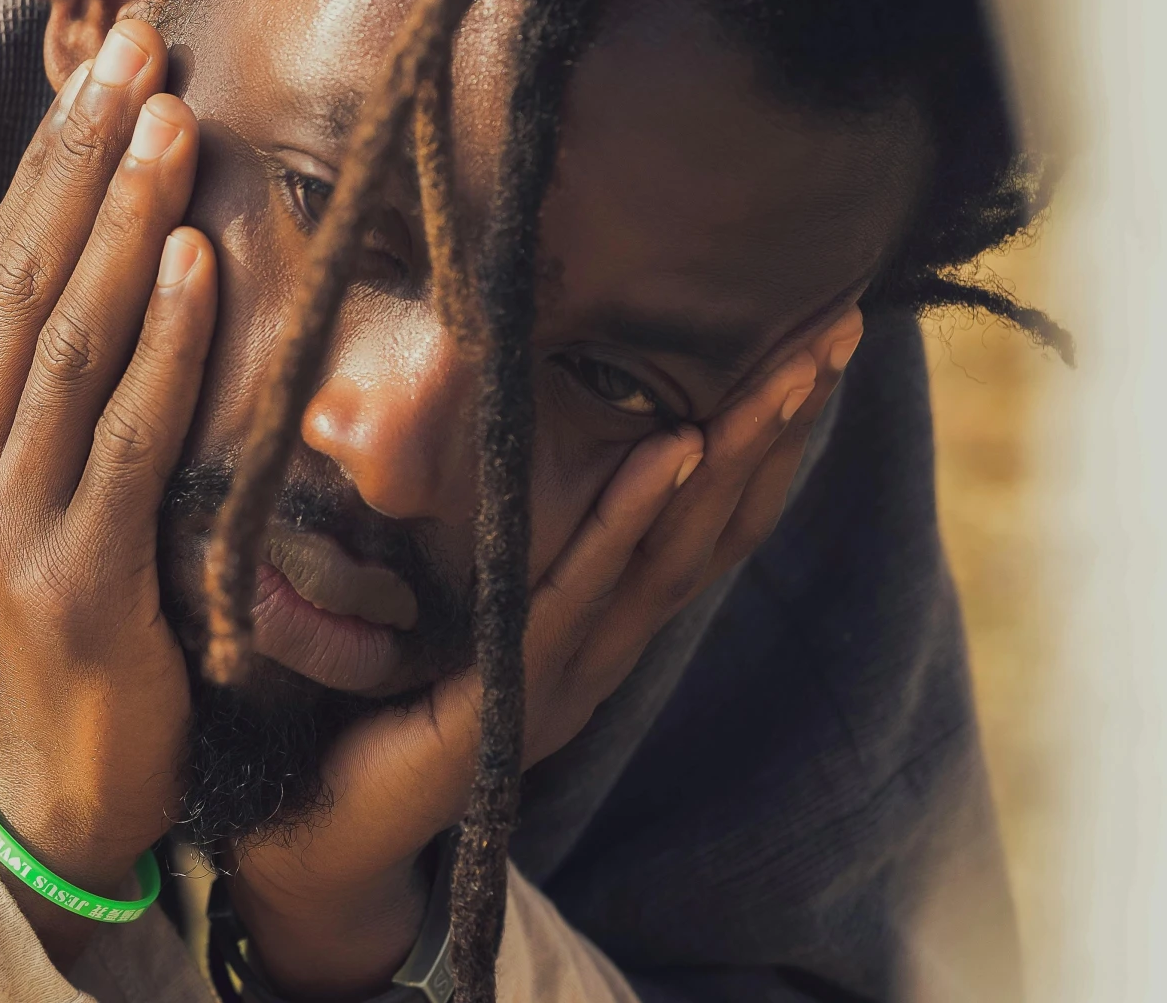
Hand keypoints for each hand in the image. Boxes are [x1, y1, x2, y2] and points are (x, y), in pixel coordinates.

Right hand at [0, 20, 216, 960]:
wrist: (37, 801)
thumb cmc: (38, 635)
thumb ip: (25, 395)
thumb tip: (93, 252)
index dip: (45, 163)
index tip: (102, 63)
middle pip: (18, 282)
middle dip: (79, 157)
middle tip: (139, 49)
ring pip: (67, 343)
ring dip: (122, 222)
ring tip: (171, 122)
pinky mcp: (67, 581)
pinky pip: (126, 438)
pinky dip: (164, 344)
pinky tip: (194, 263)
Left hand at [229, 307, 867, 999]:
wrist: (328, 833)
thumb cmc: (379, 710)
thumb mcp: (460, 607)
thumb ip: (504, 541)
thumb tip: (504, 420)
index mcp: (600, 629)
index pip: (705, 524)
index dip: (762, 442)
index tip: (810, 351)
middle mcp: (606, 651)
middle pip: (716, 527)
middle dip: (779, 429)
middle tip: (838, 334)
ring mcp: (571, 676)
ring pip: (674, 551)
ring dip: (734, 455)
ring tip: (786, 376)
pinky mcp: (517, 691)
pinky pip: (581, 590)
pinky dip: (630, 517)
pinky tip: (675, 451)